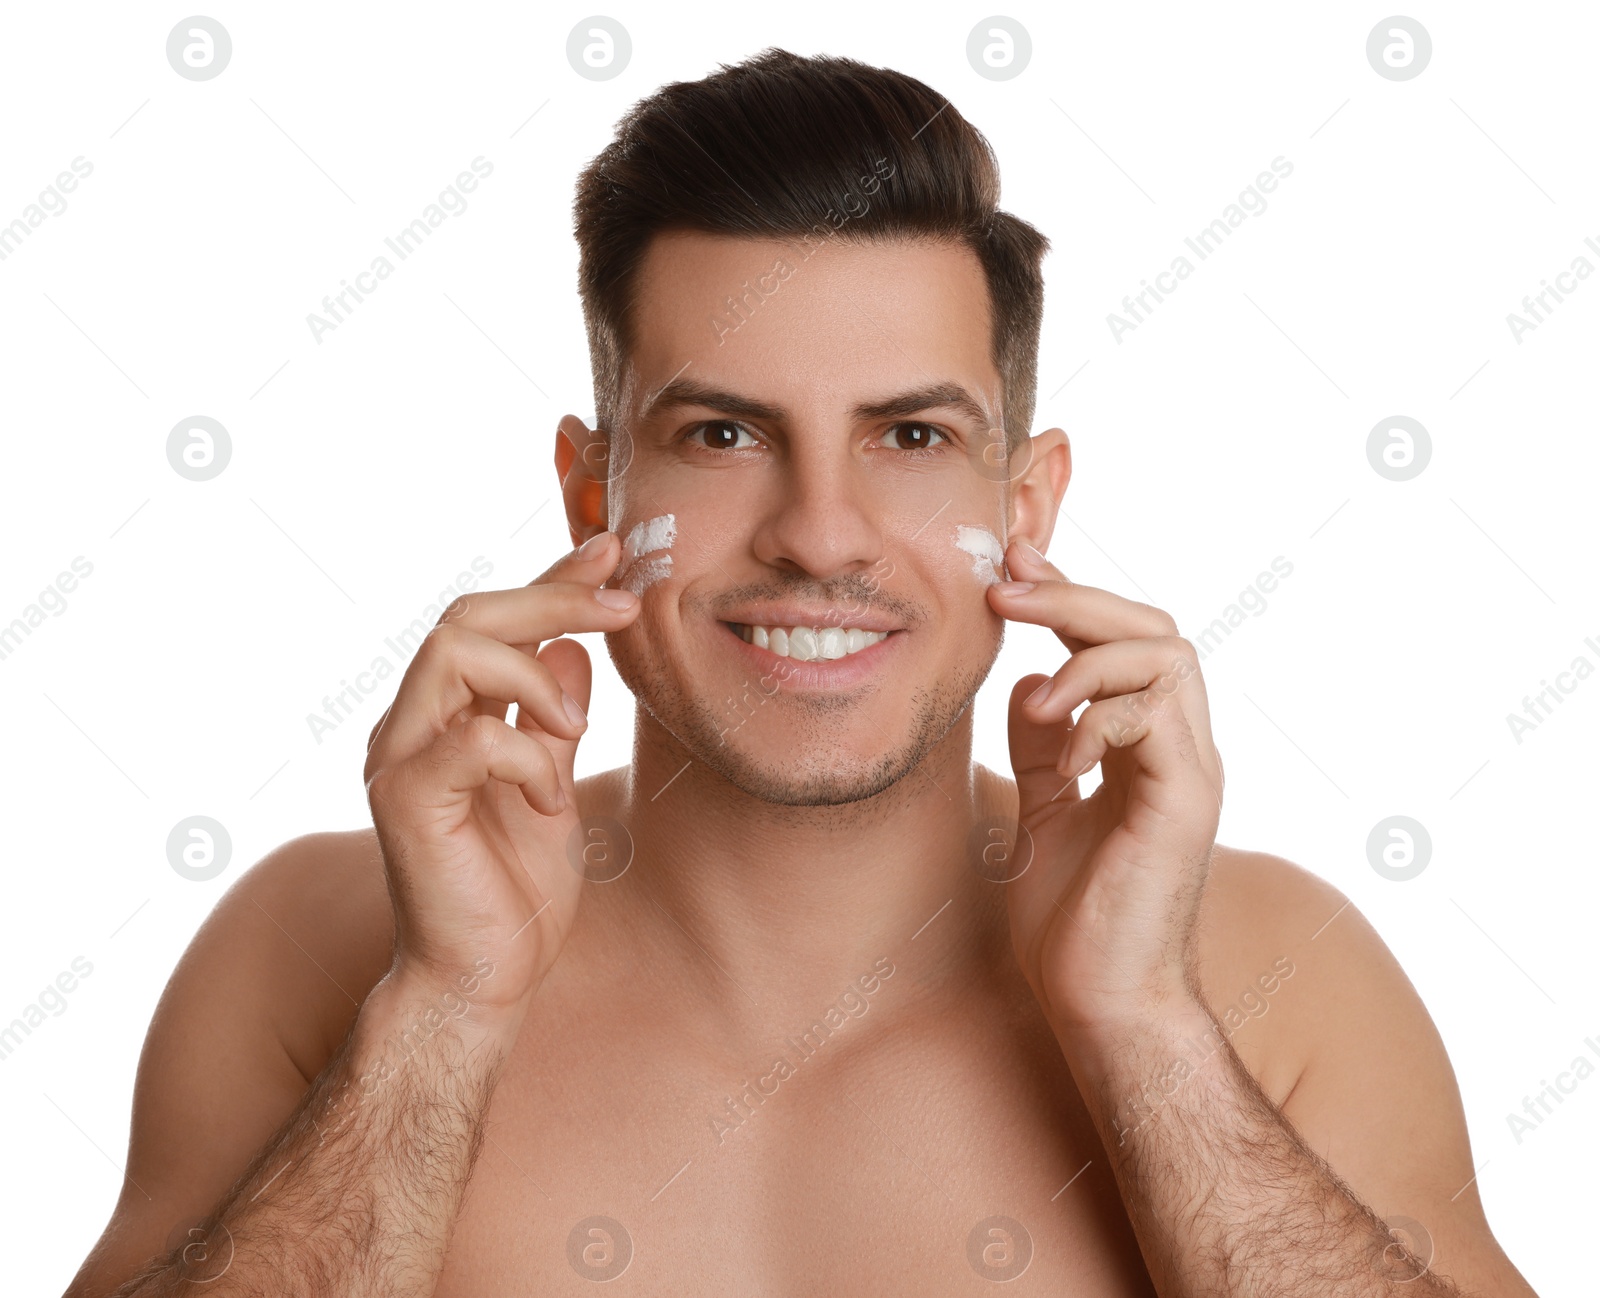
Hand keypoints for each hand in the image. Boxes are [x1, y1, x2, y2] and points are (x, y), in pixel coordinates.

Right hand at [362, 532, 641, 1015]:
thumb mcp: (552, 785)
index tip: (613, 550)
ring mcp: (399, 757)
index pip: (494, 623)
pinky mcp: (405, 799)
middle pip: (466, 615)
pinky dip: (527, 756)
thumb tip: (574, 651)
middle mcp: (412, 725)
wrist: (484, 977)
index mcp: (446, 716)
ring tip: (575, 730)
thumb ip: (553, 720)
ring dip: (534, 676)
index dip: (553, 578)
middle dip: (552, 597)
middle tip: (624, 606)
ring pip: (453, 651)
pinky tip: (548, 803)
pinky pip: (471, 737)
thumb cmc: (515, 890)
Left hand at [987, 540, 1223, 1040]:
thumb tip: (1031, 679)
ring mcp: (1189, 772)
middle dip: (1076, 596)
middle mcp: (1179, 749)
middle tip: (1005, 591)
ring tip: (1038, 702)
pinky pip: (1158, 715)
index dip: (1068, 596)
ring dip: (1088, 655)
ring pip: (1167, 654)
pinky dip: (1101, 716)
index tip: (1008, 570)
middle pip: (1153, 627)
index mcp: (1148, 747)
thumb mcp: (1042, 812)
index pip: (1121, 641)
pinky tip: (1061, 753)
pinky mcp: (1184, 802)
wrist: (1103, 1005)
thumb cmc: (1074, 923)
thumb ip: (1042, 746)